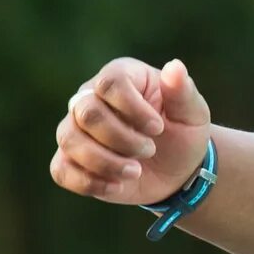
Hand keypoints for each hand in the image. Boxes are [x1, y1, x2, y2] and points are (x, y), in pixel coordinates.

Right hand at [51, 56, 210, 205]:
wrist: (176, 171)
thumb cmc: (183, 134)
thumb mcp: (192, 113)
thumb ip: (183, 92)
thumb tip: (175, 67)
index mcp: (121, 76)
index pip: (110, 83)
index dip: (133, 109)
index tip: (158, 129)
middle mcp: (90, 97)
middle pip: (87, 113)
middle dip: (122, 139)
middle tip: (149, 150)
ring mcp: (76, 129)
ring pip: (70, 140)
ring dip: (105, 162)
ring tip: (135, 172)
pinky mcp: (71, 160)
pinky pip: (61, 170)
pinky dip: (88, 182)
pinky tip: (117, 186)